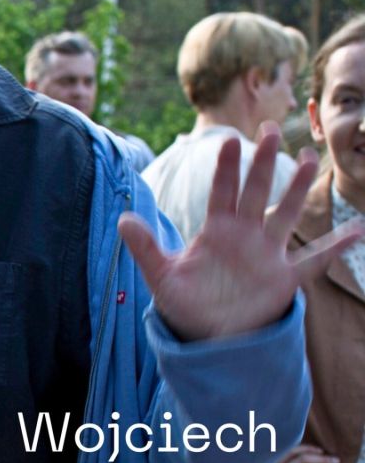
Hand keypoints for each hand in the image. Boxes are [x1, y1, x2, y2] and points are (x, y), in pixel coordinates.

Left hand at [119, 123, 364, 338]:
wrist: (206, 333)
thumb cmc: (183, 301)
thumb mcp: (160, 275)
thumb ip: (144, 247)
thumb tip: (122, 220)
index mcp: (215, 231)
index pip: (221, 192)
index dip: (226, 168)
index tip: (230, 140)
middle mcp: (244, 235)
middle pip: (255, 192)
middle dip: (263, 163)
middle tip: (270, 129)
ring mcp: (266, 254)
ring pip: (286, 214)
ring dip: (298, 188)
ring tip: (310, 157)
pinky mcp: (284, 278)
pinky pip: (315, 260)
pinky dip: (336, 246)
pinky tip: (358, 229)